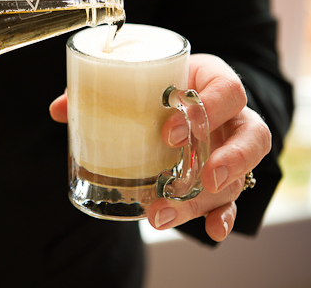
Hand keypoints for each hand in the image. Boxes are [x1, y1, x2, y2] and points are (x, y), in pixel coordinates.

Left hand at [49, 54, 270, 241]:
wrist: (183, 94)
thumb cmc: (160, 84)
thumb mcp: (140, 79)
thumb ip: (102, 91)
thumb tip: (59, 109)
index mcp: (214, 81)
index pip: (228, 92)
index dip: (206, 111)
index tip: (169, 132)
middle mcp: (233, 117)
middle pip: (250, 137)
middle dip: (227, 160)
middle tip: (195, 176)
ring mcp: (233, 148)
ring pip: (239, 175)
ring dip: (206, 199)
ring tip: (165, 213)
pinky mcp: (227, 176)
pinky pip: (234, 199)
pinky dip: (224, 217)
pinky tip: (213, 231)